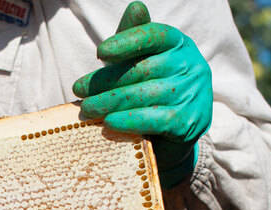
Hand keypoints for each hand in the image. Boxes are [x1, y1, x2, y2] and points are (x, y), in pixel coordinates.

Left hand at [72, 2, 212, 187]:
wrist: (174, 135)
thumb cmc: (151, 89)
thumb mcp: (142, 61)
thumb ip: (134, 38)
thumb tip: (135, 6)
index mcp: (179, 44)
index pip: (154, 36)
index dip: (127, 42)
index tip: (100, 53)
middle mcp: (191, 66)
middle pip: (143, 69)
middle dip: (106, 80)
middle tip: (78, 89)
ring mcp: (192, 94)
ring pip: (145, 95)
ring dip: (110, 102)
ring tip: (86, 109)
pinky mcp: (189, 122)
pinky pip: (153, 120)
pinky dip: (128, 122)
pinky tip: (108, 123)